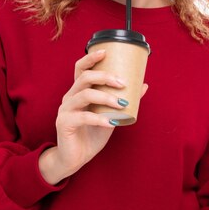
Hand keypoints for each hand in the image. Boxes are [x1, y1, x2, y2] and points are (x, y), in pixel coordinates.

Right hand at [40, 49, 147, 182]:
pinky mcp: (64, 123)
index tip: (105, 51)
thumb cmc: (92, 134)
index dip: (91, 58)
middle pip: (85, 78)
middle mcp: (69, 97)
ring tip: (121, 104)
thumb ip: (123, 101)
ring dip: (106, 97)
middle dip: (105, 77)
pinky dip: (100, 119)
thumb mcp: (111, 115)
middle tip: (123, 83)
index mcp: (78, 91)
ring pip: (85, 95)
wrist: (76, 158)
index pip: (80, 69)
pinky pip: (83, 117)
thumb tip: (144, 85)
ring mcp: (65, 110)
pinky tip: (112, 123)